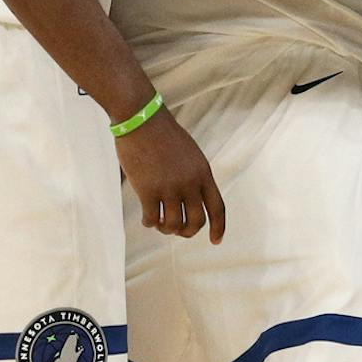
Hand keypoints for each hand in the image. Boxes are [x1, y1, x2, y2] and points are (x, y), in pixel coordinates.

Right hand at [114, 106, 226, 242]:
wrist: (142, 120)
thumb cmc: (164, 135)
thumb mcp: (190, 154)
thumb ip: (194, 176)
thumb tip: (191, 201)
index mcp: (204, 173)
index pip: (218, 208)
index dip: (218, 227)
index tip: (215, 241)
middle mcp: (190, 183)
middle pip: (196, 222)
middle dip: (187, 232)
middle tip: (176, 231)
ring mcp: (170, 187)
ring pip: (173, 225)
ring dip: (166, 229)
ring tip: (159, 223)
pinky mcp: (148, 190)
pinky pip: (152, 219)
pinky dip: (150, 223)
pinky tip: (147, 218)